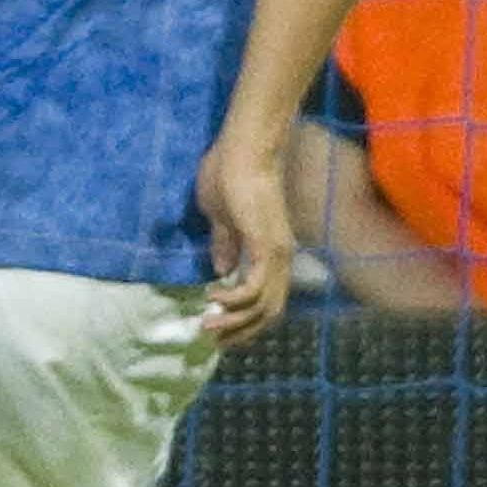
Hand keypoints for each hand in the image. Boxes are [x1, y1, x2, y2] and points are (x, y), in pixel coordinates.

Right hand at [194, 133, 295, 348]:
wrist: (244, 147)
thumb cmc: (229, 172)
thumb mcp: (221, 215)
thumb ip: (225, 243)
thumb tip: (222, 269)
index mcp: (271, 250)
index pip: (266, 298)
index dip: (244, 319)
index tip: (217, 328)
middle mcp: (281, 257)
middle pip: (270, 313)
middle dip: (240, 332)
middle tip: (212, 339)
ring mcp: (277, 253)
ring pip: (264, 307)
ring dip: (234, 322)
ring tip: (205, 324)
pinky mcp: (266, 246)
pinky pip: (254, 289)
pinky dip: (234, 301)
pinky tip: (212, 297)